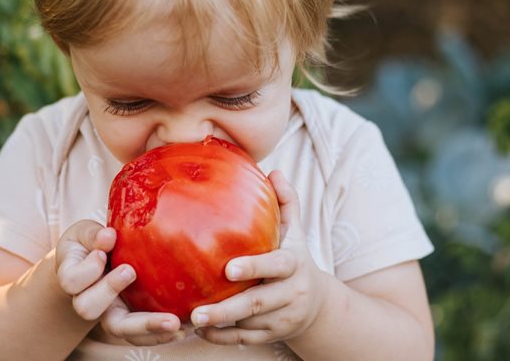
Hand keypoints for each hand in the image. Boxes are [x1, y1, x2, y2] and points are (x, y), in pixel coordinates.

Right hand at [54, 220, 181, 345]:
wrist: (95, 262)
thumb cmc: (90, 243)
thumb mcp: (85, 233)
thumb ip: (93, 235)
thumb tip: (109, 236)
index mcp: (72, 278)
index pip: (71, 281)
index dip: (87, 268)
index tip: (103, 253)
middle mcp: (86, 300)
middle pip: (88, 308)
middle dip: (109, 291)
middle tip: (130, 272)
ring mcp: (108, 313)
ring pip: (119, 329)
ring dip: (145, 325)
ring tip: (172, 321)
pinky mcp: (129, 320)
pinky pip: (141, 335)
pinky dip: (159, 333)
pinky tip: (181, 329)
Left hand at [189, 170, 328, 345]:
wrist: (318, 304)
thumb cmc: (294, 258)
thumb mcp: (295, 231)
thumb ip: (286, 202)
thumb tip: (274, 171)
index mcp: (294, 264)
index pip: (277, 265)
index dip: (255, 267)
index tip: (228, 269)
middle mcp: (292, 292)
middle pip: (259, 303)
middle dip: (227, 309)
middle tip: (197, 312)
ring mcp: (283, 317)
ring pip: (250, 326)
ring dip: (220, 326)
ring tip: (191, 321)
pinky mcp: (274, 335)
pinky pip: (246, 340)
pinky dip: (223, 338)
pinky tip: (200, 332)